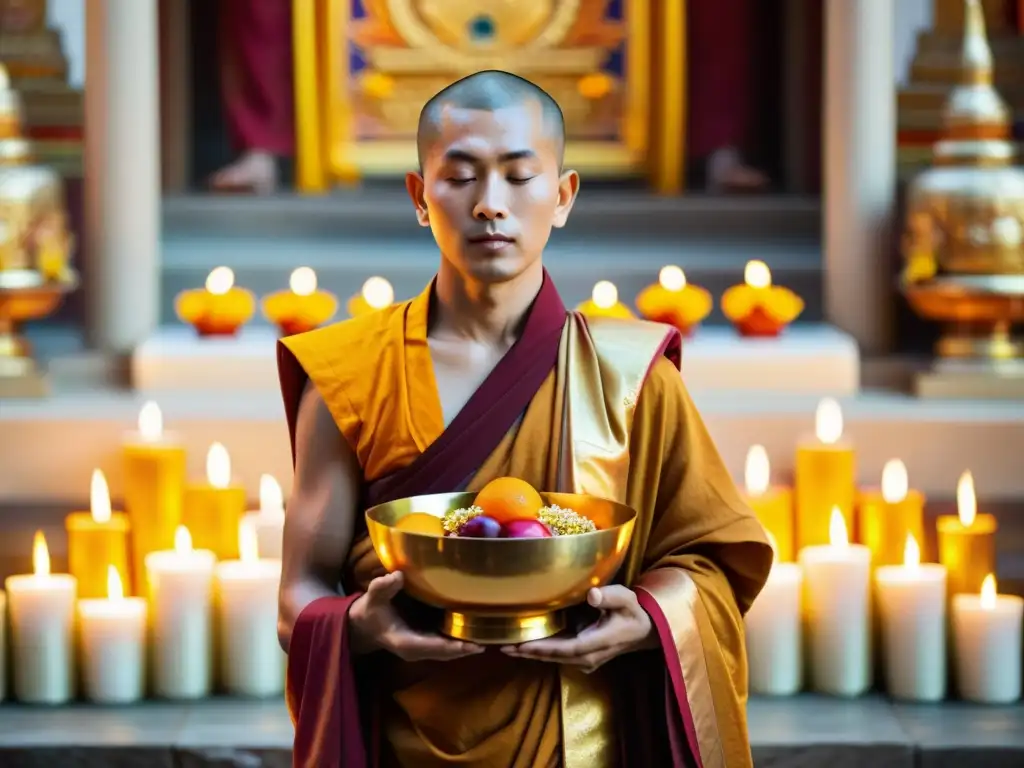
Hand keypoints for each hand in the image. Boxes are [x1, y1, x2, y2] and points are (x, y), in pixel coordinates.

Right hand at [348, 572, 484, 660]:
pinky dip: (458, 642)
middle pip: (445, 653)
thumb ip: (383, 587)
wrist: (362, 624)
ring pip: (446, 651)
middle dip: (465, 649)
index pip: (434, 647)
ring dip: (465, 647)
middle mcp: (415, 650)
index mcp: (405, 642)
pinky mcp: (423, 643)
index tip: (472, 645)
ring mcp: (420, 649)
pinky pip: (443, 646)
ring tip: (487, 638)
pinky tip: (473, 632)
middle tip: (488, 641)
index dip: (453, 646)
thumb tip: (397, 576)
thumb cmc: (369, 611)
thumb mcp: (373, 597)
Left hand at [501, 586, 656, 672]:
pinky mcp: (581, 656)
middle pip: (553, 656)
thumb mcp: (625, 599)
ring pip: (553, 657)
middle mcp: (587, 657)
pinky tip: (523, 645)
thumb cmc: (632, 612)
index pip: (564, 648)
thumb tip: (592, 595)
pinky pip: (557, 654)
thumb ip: (610, 597)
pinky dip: (539, 650)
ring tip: (505, 647)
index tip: (520, 645)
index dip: (541, 647)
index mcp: (596, 644)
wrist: (643, 631)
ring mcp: (584, 659)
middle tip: (502, 647)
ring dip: (530, 652)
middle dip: (527, 652)